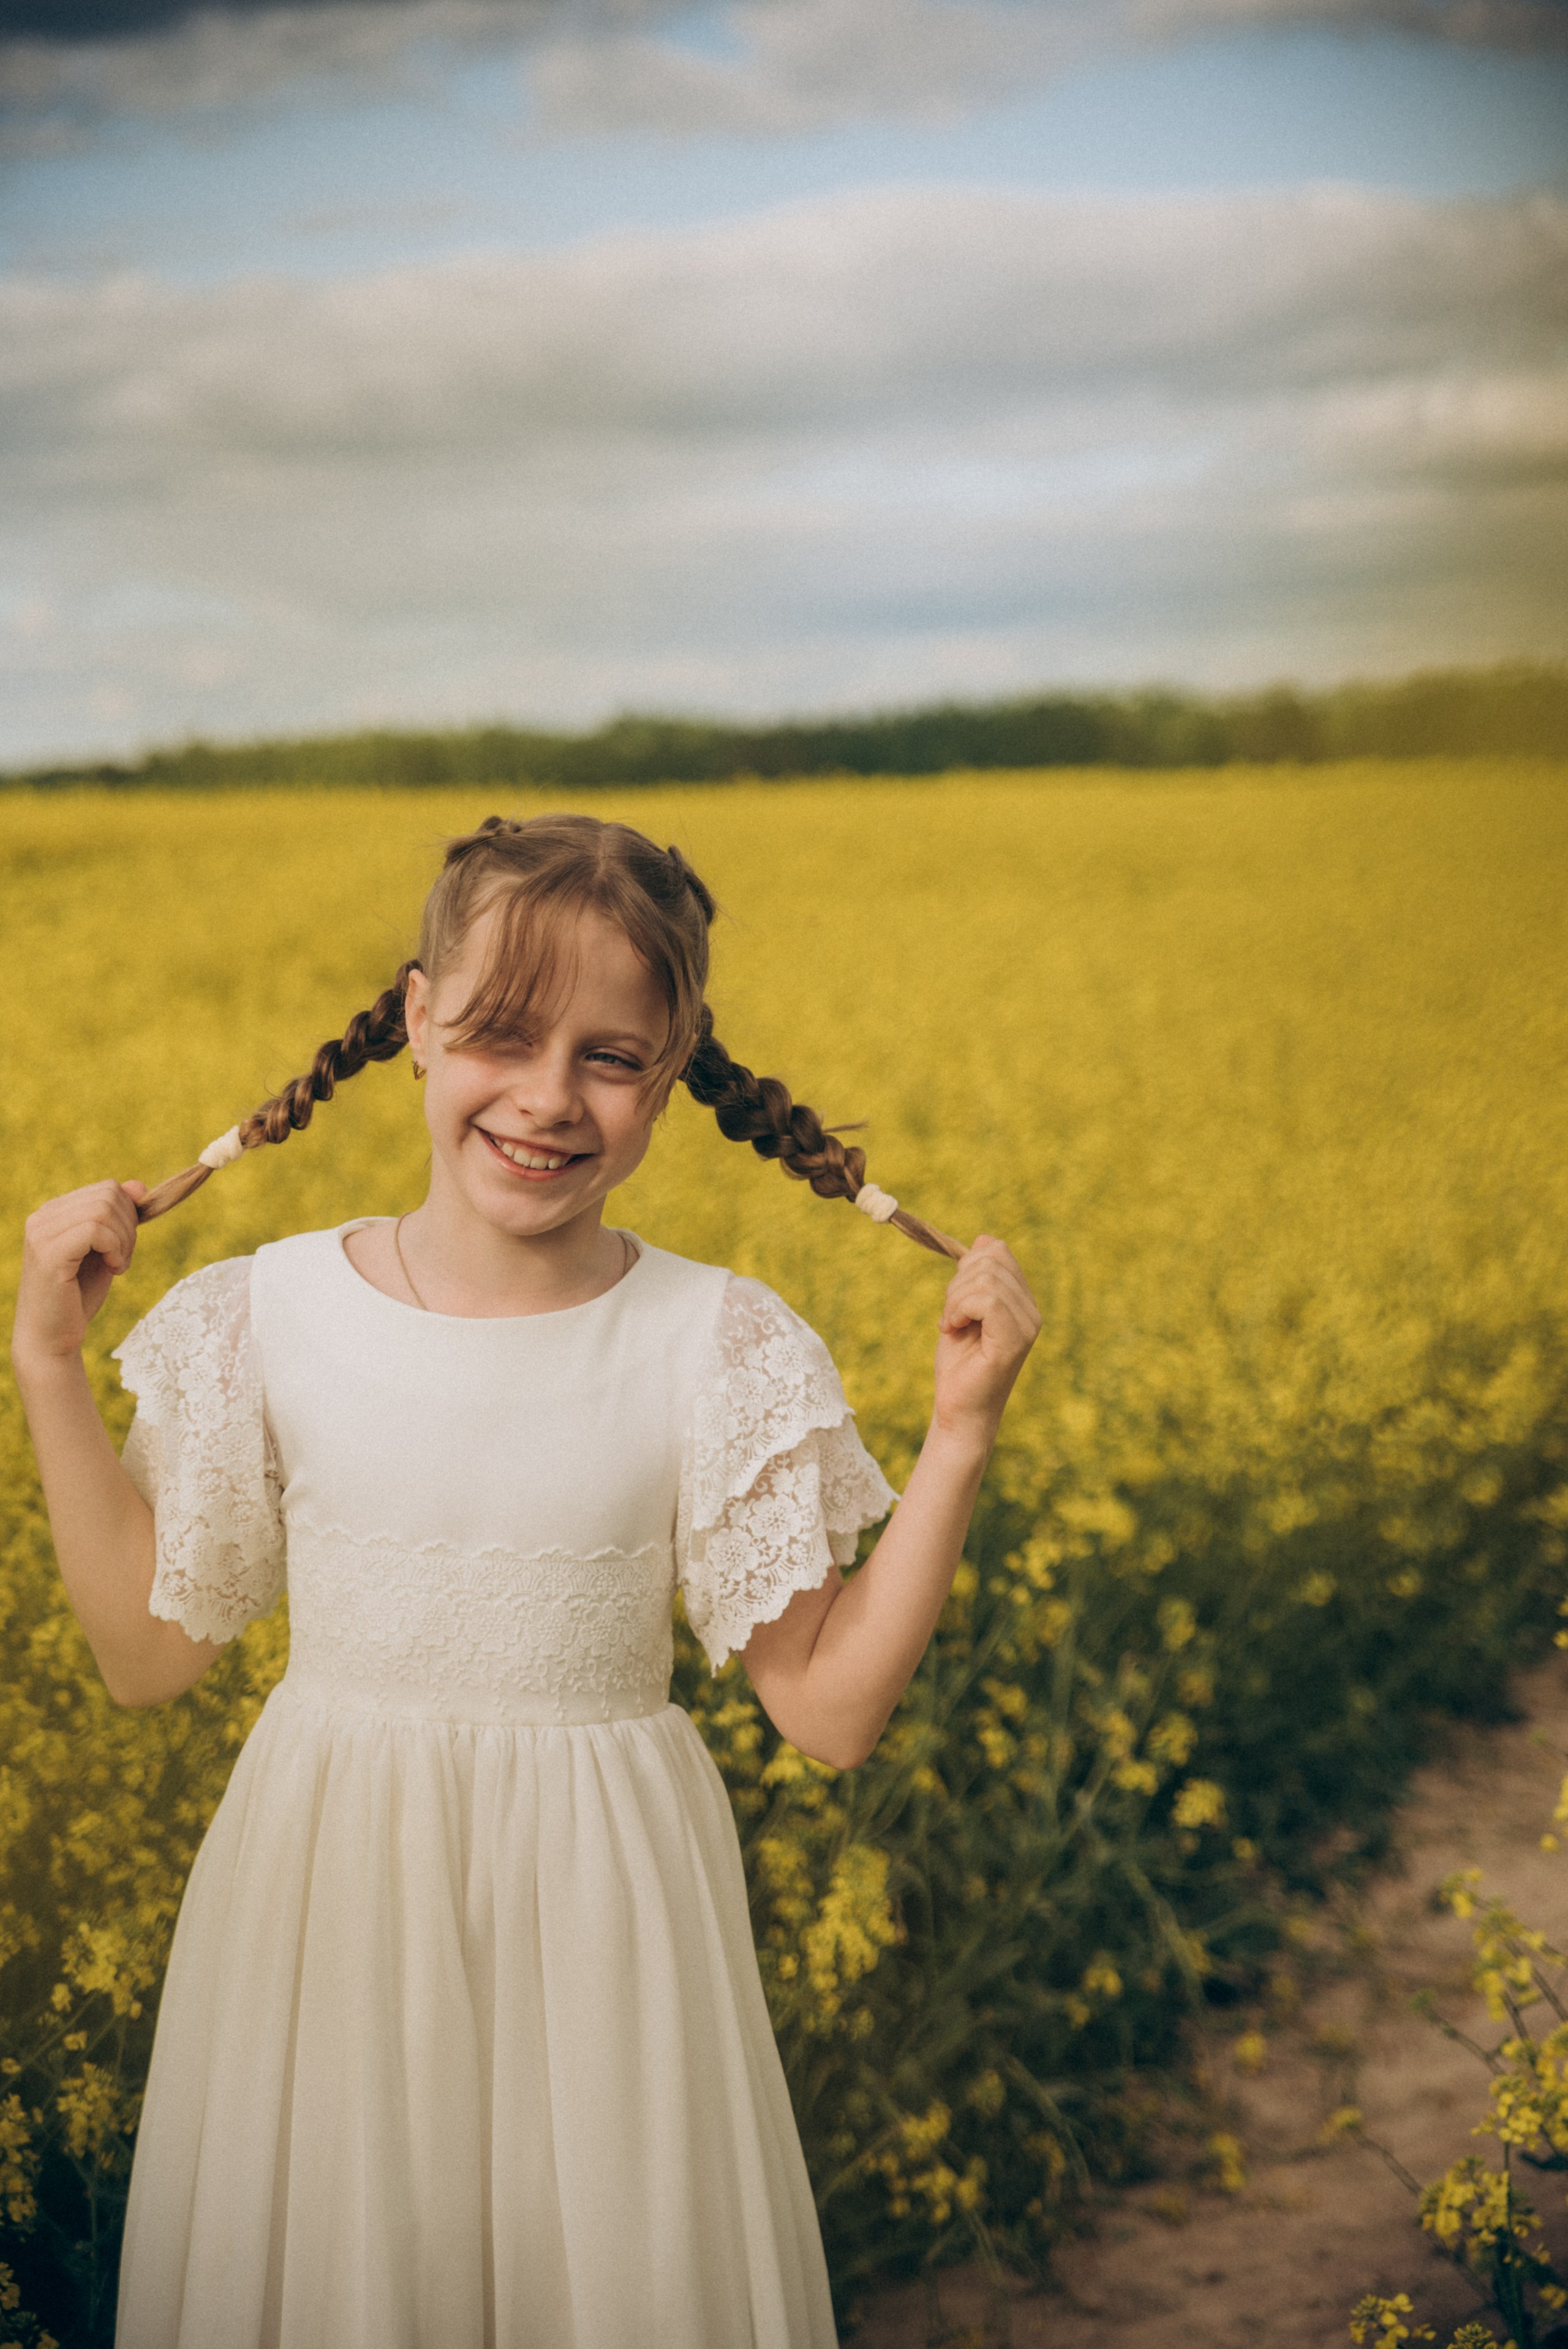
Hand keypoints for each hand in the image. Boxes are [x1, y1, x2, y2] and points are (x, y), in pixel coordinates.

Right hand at [13, 1179, 147, 1372]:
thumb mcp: (106, 1251)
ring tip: (116, 1265)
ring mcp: (42, 1233)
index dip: (129, 1216)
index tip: (124, 1247)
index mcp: (53, 1212)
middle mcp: (42, 1216)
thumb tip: (138, 1185)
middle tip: (122, 1259)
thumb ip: (119, 1219)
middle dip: (129, 1227)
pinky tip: (112, 1270)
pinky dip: (115, 1249)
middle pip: (109, 1194)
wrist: (51, 1338)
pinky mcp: (48, 1253)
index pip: (107, 1188)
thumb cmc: (78, 1297)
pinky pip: (96, 1230)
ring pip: (104, 1209)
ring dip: (124, 1240)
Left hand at [932, 1235, 1040, 1448]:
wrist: (958, 1411)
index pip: (998, 1251)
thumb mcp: (962, 1311)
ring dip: (954, 1299)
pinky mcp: (1014, 1341)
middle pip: (991, 1259)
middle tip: (950, 1316)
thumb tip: (985, 1238)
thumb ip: (973, 1278)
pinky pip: (987, 1300)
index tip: (954, 1300)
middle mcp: (1031, 1312)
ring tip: (951, 1325)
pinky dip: (959, 1310)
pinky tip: (953, 1330)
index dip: (966, 1265)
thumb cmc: (959, 1366)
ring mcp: (1027, 1326)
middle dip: (956, 1282)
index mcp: (1022, 1301)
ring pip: (986, 1279)